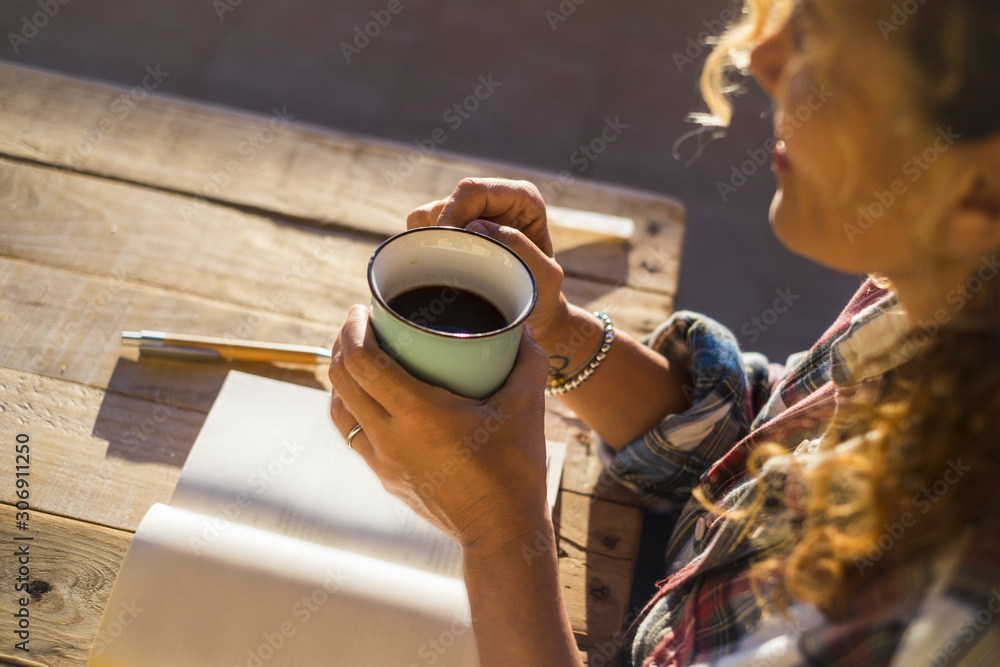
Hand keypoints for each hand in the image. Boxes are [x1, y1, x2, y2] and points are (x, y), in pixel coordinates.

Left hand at [328, 304, 550, 548]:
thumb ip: (527, 362)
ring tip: (358, 355)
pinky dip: (351, 407)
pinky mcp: (385, 477)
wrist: (501, 532)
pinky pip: (353, 433)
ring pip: (339, 409)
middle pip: (341, 379)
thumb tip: (524, 331)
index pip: (362, 362)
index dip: (352, 329)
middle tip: (359, 322)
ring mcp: (382, 461)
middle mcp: (390, 436)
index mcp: (419, 413)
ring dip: (341, 376)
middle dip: (342, 343)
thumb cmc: (516, 470)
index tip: (361, 309)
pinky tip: (369, 397)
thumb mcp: (527, 408)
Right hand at [407, 178, 570, 344]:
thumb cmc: (542, 294)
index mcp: (521, 198)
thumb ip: (521, 248)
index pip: (473, 191)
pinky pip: (419, 228)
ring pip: (429, 215)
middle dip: (440, 235)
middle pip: (447, 202)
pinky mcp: (452, 229)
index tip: (447, 248)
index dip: (452, 215)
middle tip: (446, 268)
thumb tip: (476, 226)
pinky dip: (423, 246)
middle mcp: (493, 198)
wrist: (532, 312)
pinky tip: (440, 269)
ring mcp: (470, 213)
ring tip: (450, 273)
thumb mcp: (545, 277)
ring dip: (431, 243)